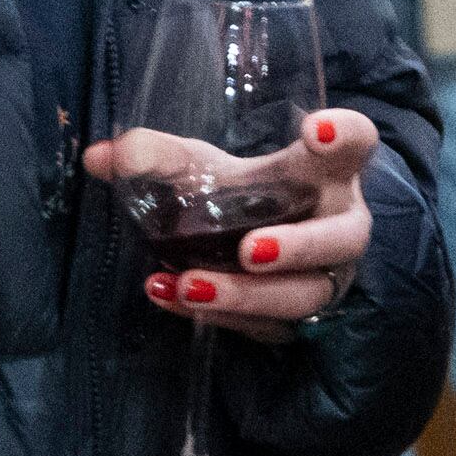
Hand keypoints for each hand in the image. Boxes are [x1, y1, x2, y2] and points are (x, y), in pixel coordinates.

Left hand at [95, 106, 379, 344]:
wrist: (261, 244)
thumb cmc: (244, 193)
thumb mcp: (202, 166)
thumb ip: (156, 156)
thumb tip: (99, 157)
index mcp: (326, 171)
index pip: (356, 142)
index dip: (345, 135)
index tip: (316, 129)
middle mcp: (339, 223)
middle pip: (341, 238)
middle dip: (299, 248)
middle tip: (250, 249)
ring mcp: (325, 276)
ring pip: (305, 295)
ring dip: (249, 295)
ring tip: (192, 286)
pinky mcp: (298, 317)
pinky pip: (266, 326)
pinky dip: (219, 316)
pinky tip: (171, 298)